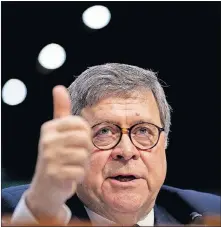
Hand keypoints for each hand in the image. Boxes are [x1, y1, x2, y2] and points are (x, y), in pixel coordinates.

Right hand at [25, 85, 91, 221]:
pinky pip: (80, 172)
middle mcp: (47, 140)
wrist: (45, 187)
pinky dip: (79, 175)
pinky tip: (70, 175)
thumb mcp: (56, 131)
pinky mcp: (54, 174)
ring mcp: (49, 158)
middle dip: (85, 149)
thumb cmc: (56, 155)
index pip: (81, 124)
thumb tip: (58, 87)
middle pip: (84, 139)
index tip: (78, 141)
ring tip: (72, 165)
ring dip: (83, 163)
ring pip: (84, 156)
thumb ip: (60, 110)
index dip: (85, 134)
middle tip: (77, 155)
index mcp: (50, 128)